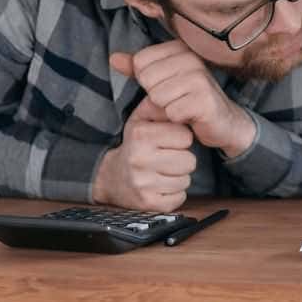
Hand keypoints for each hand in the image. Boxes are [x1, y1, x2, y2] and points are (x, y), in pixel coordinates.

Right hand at [92, 94, 195, 211]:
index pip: (185, 136)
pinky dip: (174, 193)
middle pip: (190, 161)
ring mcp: (143, 184)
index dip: (181, 138)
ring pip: (186, 180)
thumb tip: (181, 98)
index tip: (168, 140)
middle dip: (182, 159)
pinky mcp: (148, 203)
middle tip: (165, 158)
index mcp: (140, 135)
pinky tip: (160, 186)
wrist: (112, 177)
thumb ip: (161, 106)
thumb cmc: (135, 145)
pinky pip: (179, 198)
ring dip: (178, 176)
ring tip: (161, 171)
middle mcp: (139, 159)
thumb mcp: (142, 119)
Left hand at [110, 41, 255, 155]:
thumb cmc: (189, 99)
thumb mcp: (161, 80)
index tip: (168, 87)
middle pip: (147, 79)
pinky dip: (177, 120)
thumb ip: (138, 69)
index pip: (140, 63)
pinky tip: (190, 117)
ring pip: (157, 96)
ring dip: (166, 109)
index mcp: (180, 49)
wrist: (222, 121)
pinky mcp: (205, 100)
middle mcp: (192, 59)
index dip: (148, 82)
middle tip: (175, 100)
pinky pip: (172, 112)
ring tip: (182, 108)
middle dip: (156, 96)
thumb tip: (113, 58)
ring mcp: (200, 78)